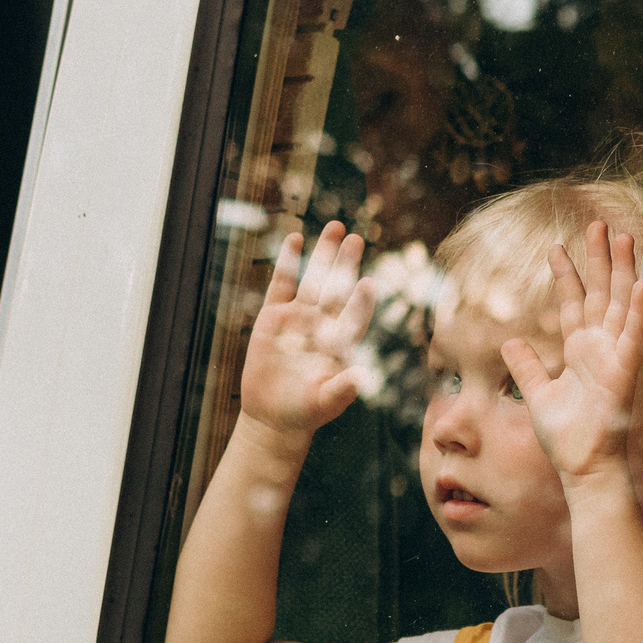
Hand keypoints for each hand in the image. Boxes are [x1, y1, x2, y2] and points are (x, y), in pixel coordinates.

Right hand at [238, 222, 376, 441]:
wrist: (274, 415)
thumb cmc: (306, 412)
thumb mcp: (326, 402)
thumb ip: (343, 388)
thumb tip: (363, 376)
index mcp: (341, 343)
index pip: (354, 317)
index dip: (360, 301)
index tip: (368, 284)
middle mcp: (323, 325)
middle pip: (336, 288)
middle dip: (346, 264)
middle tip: (356, 238)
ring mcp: (299, 318)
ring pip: (313, 279)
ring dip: (323, 254)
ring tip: (336, 227)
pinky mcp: (274, 317)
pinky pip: (282, 284)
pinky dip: (287, 263)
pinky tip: (295, 239)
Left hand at [503, 221, 642, 483]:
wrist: (582, 467)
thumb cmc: (564, 437)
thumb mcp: (537, 394)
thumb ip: (525, 366)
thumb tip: (510, 342)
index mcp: (578, 351)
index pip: (572, 303)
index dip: (566, 275)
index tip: (557, 247)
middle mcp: (599, 348)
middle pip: (600, 293)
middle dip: (599, 259)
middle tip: (598, 224)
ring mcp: (614, 357)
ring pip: (619, 303)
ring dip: (622, 270)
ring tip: (623, 237)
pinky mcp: (625, 371)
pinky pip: (633, 335)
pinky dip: (638, 310)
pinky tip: (642, 282)